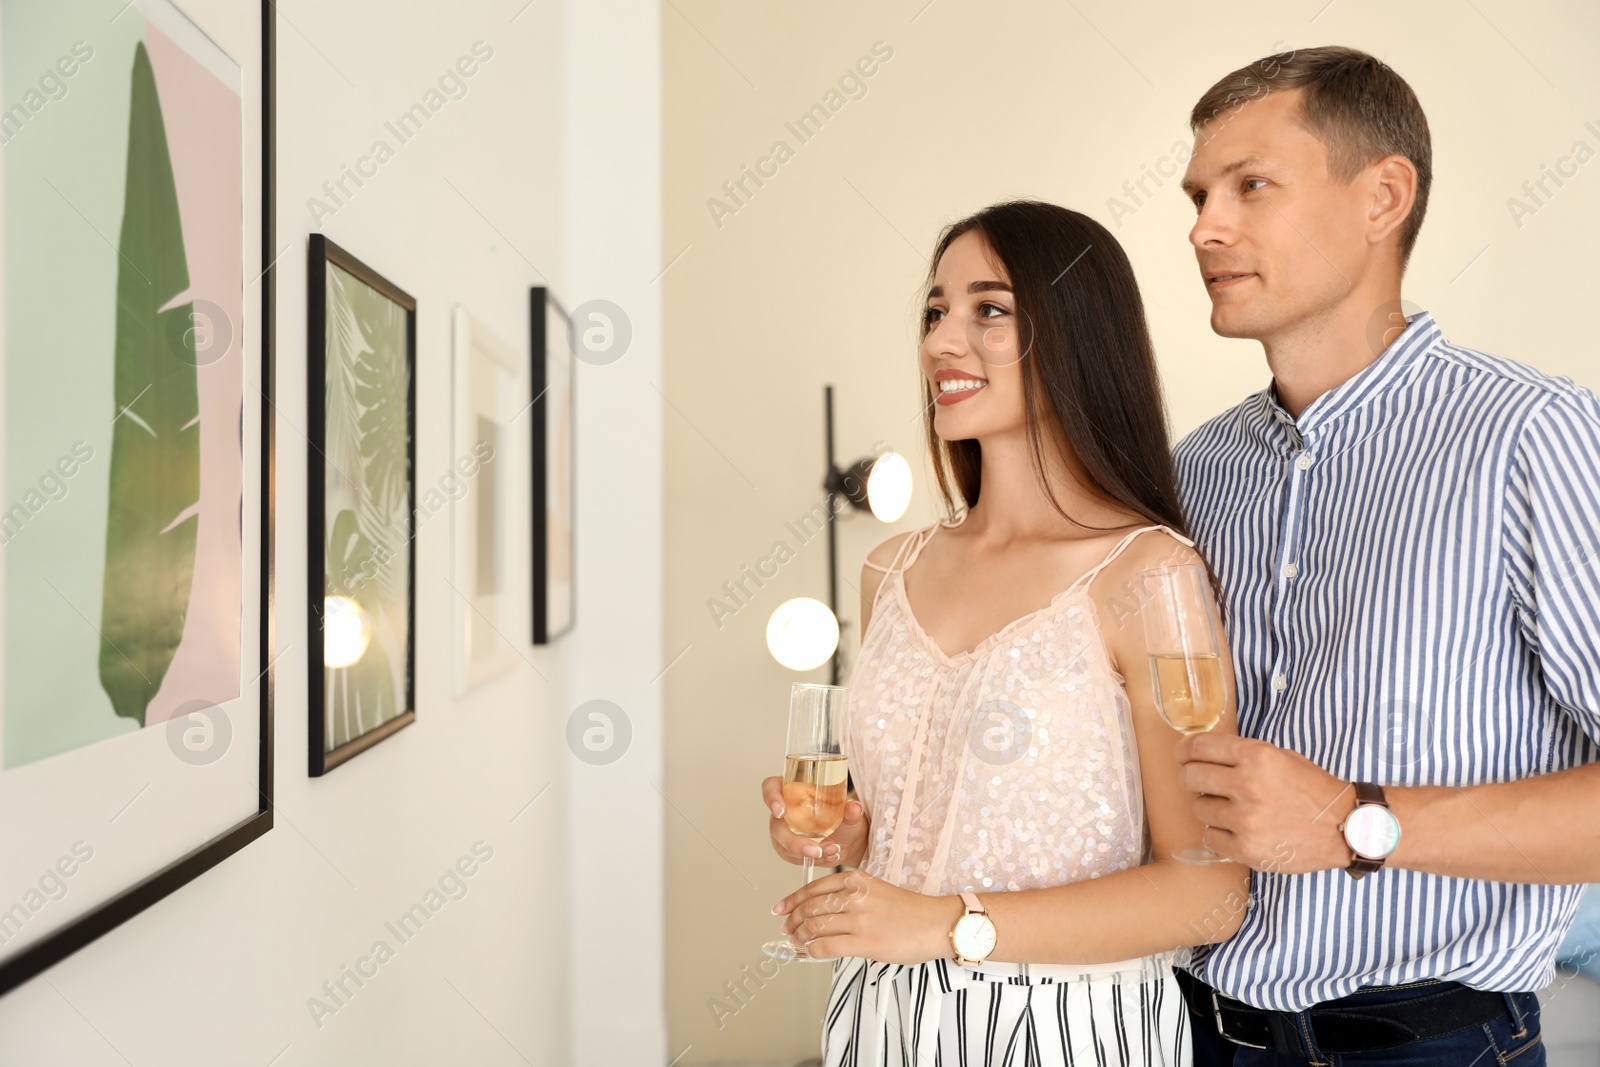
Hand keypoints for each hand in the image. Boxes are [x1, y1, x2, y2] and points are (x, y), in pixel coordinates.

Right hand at [763, 776, 868, 867]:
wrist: (850, 838)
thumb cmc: (844, 818)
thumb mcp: (850, 812)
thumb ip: (851, 809)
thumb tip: (854, 807)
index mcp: (794, 789)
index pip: (771, 787)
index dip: (771, 797)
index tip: (780, 811)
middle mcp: (785, 810)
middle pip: (776, 825)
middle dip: (793, 842)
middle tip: (815, 849)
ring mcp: (785, 831)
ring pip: (783, 846)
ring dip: (806, 854)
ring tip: (832, 852)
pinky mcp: (789, 849)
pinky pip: (793, 858)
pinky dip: (813, 860)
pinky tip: (829, 857)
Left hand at [772, 869, 960, 963]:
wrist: (937, 924)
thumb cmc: (910, 910)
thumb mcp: (877, 890)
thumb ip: (851, 895)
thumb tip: (822, 910)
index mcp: (857, 879)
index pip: (814, 888)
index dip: (792, 900)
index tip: (780, 909)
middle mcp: (855, 896)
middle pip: (810, 907)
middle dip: (792, 920)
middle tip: (785, 929)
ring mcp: (859, 919)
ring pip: (815, 927)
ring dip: (799, 936)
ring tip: (795, 942)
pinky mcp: (865, 942)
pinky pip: (826, 946)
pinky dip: (811, 951)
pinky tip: (807, 953)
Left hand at [1176, 733, 1355, 872]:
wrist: (1345, 827)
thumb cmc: (1312, 790)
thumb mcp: (1281, 757)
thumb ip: (1243, 754)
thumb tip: (1200, 753)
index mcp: (1257, 756)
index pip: (1199, 747)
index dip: (1184, 750)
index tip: (1182, 755)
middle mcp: (1248, 785)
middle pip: (1190, 777)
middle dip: (1191, 778)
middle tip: (1199, 782)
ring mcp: (1246, 820)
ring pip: (1199, 808)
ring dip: (1209, 807)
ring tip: (1231, 809)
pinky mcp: (1246, 849)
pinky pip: (1210, 837)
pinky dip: (1219, 834)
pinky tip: (1236, 829)